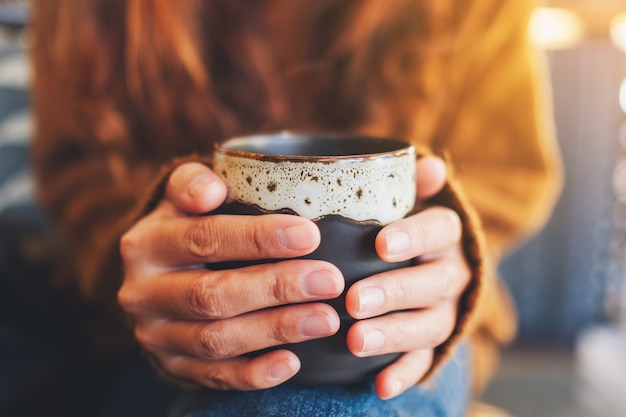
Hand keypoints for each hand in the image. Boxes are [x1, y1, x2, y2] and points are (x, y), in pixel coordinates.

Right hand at [118, 162, 344, 389]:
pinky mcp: (173, 366)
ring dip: (276, 330)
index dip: (257, 238)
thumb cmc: (187, 224)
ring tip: (326, 319)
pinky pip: (214, 377)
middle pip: (212, 295)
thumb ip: (194, 183)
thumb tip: (212, 192)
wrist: (155, 272)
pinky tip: (293, 362)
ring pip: (216, 340)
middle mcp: (143, 293)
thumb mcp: (181, 194)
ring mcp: (156, 335)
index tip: (309, 235)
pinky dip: (254, 374)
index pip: (204, 239)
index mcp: (147, 243)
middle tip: (329, 281)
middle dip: (276, 287)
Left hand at [344, 156, 470, 398]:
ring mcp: (445, 311)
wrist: (428, 264)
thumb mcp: (406, 202)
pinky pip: (425, 360)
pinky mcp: (434, 343)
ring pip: (429, 325)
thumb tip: (427, 164)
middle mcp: (450, 273)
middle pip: (433, 283)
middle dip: (394, 292)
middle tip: (354, 301)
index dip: (413, 237)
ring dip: (394, 334)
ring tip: (356, 342)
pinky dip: (404, 373)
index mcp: (443, 235)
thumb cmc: (400, 228)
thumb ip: (410, 186)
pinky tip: (379, 386)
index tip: (380, 244)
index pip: (439, 230)